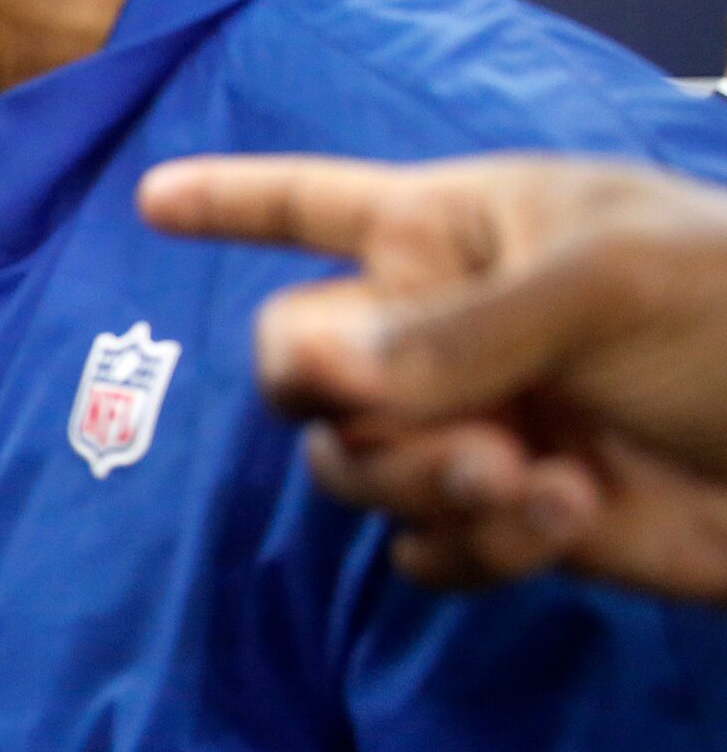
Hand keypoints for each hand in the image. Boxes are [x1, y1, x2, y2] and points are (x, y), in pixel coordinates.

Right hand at [139, 154, 726, 601]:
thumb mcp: (601, 286)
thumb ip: (449, 331)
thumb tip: (318, 376)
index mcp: (453, 231)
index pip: (312, 203)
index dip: (231, 201)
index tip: (150, 200)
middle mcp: (439, 328)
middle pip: (296, 371)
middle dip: (349, 407)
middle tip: (439, 423)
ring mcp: (468, 426)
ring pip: (348, 472)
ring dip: (423, 485)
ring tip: (525, 479)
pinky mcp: (502, 520)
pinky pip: (417, 551)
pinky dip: (474, 548)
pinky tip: (559, 522)